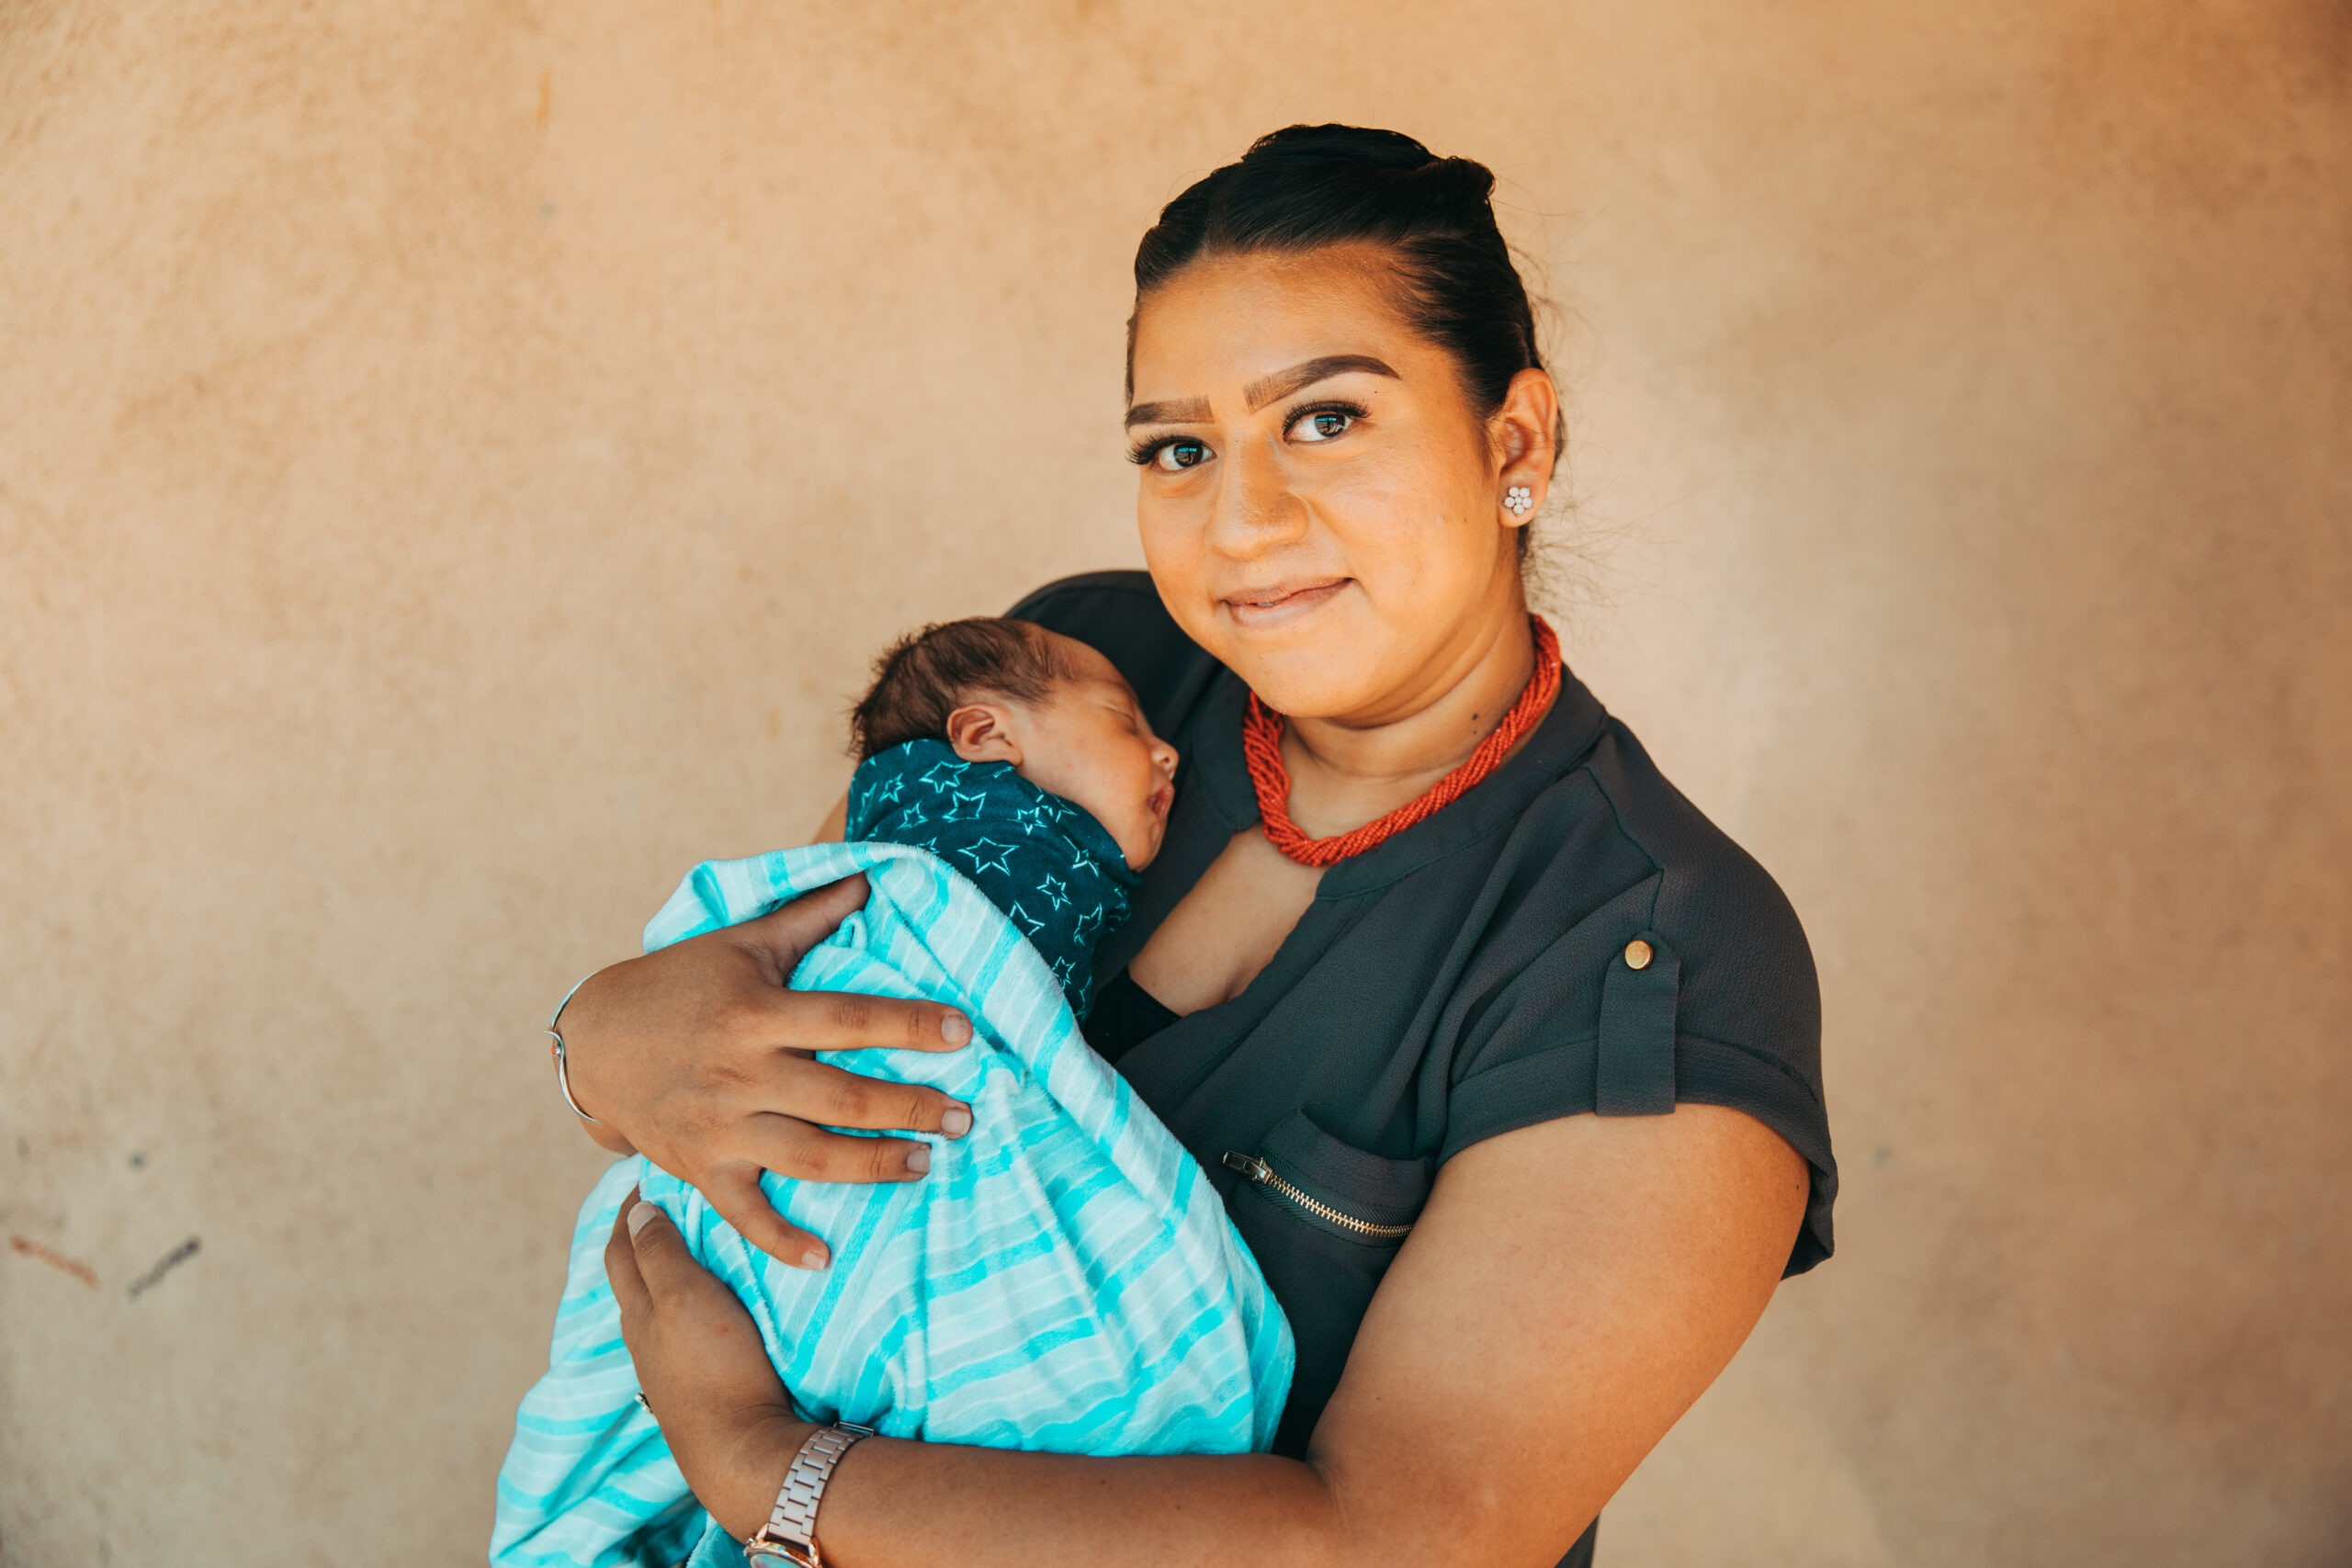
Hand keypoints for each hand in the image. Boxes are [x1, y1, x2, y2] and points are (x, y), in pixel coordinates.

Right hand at [561, 874, 974, 1267]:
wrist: (591, 1041)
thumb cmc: (677, 984)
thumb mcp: (741, 943)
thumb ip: (808, 917)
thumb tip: (869, 877)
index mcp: (756, 1014)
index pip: (847, 1018)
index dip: (907, 1025)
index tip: (963, 1032)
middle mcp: (741, 1073)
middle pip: (840, 1096)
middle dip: (907, 1108)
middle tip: (963, 1117)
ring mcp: (720, 1127)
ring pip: (807, 1155)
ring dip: (870, 1165)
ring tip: (922, 1164)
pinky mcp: (701, 1168)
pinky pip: (744, 1214)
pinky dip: (781, 1242)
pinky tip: (824, 1258)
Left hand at [609, 1191, 811, 1538]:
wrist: (741, 1450)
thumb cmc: (714, 1367)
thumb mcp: (684, 1297)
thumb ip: (659, 1254)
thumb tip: (637, 1210)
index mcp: (637, 1310)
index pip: (620, 1248)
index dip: (628, 1210)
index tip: (646, 1177)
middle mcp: (643, 1338)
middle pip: (633, 1277)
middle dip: (642, 1237)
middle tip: (667, 1204)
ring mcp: (667, 1366)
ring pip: (656, 1307)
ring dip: (666, 1272)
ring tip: (692, 1248)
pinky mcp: (696, 1386)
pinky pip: (681, 1331)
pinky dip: (687, 1304)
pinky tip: (710, 1309)